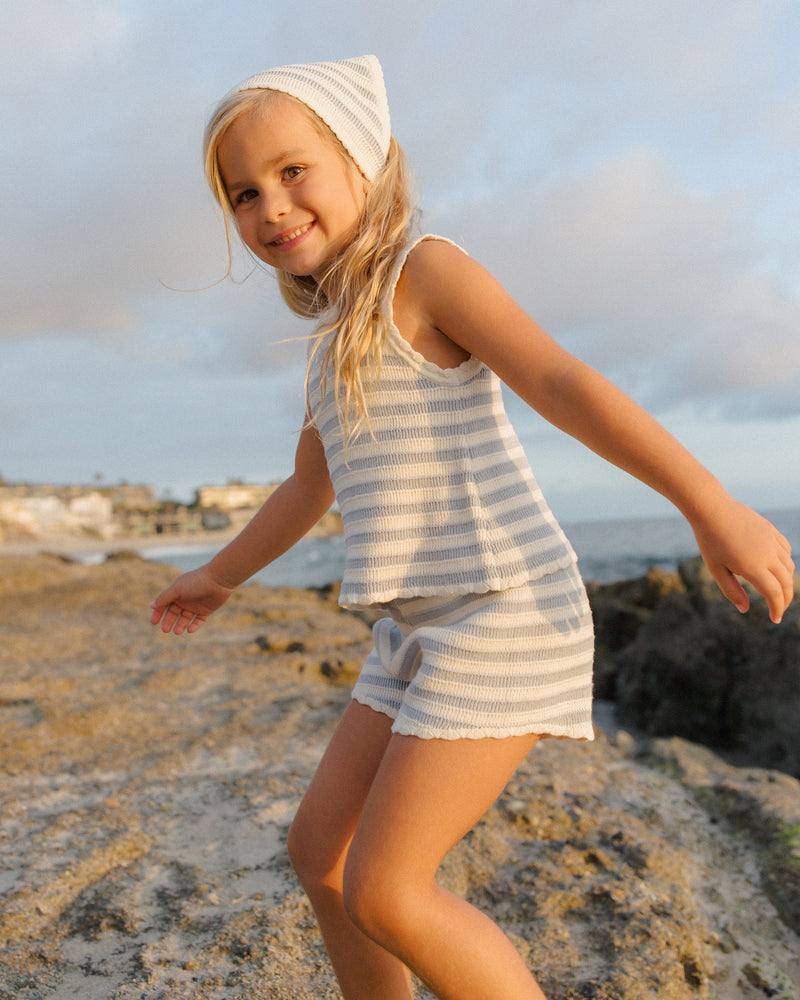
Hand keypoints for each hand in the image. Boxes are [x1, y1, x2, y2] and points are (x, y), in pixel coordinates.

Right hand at [149, 565, 234, 634]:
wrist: (219, 580)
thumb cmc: (196, 582)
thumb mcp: (177, 589)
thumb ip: (164, 598)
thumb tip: (151, 605)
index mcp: (177, 592)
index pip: (164, 604)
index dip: (158, 613)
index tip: (153, 623)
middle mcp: (185, 599)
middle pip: (174, 613)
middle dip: (169, 621)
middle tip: (165, 630)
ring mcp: (196, 605)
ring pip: (185, 618)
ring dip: (180, 625)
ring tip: (177, 631)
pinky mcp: (206, 610)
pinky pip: (198, 620)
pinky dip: (194, 626)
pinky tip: (189, 630)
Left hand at [691, 499, 794, 623]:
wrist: (712, 509)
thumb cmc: (710, 541)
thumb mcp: (716, 570)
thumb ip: (732, 591)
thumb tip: (744, 609)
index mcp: (754, 567)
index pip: (774, 594)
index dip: (777, 608)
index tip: (774, 619)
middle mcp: (768, 555)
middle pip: (786, 583)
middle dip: (785, 599)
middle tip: (778, 609)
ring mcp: (772, 541)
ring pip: (789, 567)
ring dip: (787, 582)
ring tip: (778, 591)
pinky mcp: (771, 531)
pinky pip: (786, 550)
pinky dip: (786, 563)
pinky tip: (778, 569)